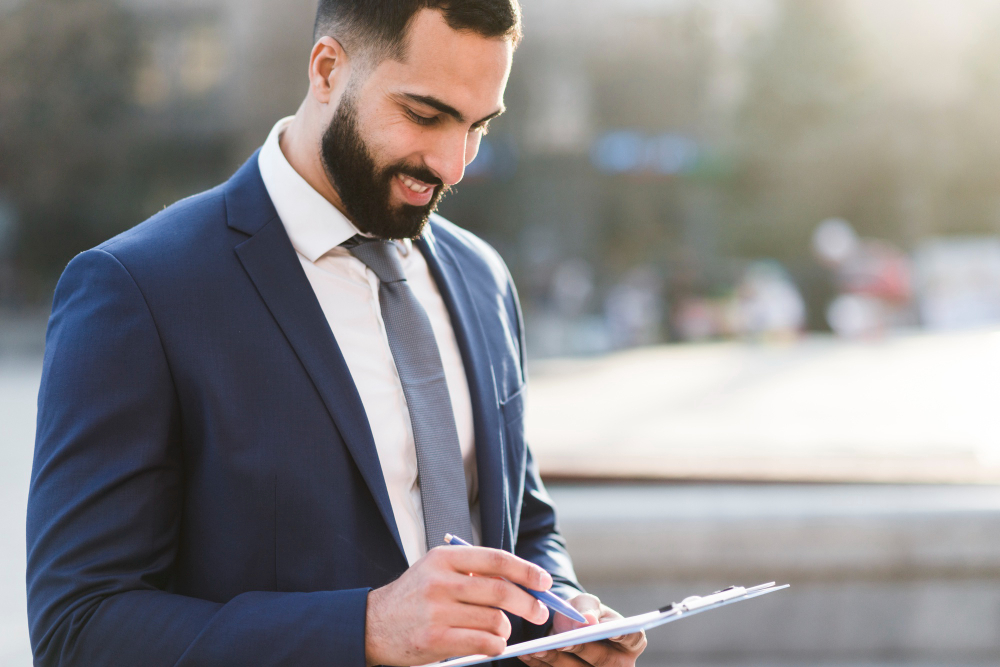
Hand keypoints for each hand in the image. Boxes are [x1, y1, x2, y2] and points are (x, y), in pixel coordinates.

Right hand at [365, 545, 552, 666]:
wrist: (373, 625)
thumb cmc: (414, 597)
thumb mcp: (437, 571)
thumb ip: (473, 571)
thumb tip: (522, 582)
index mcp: (443, 558)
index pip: (496, 560)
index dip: (526, 570)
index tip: (544, 581)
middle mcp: (440, 581)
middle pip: (501, 591)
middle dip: (528, 603)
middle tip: (539, 612)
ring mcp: (436, 611)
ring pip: (495, 620)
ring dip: (505, 629)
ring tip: (497, 630)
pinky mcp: (435, 639)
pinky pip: (483, 643)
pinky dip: (495, 645)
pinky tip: (488, 644)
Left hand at [518, 594, 646, 666]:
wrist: (568, 629)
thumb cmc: (583, 614)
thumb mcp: (586, 604)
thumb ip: (587, 609)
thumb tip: (587, 622)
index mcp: (630, 641)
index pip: (633, 638)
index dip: (623, 635)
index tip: (607, 629)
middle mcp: (620, 664)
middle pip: (603, 660)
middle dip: (581, 649)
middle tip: (561, 640)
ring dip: (555, 660)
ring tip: (536, 649)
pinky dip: (542, 665)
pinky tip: (529, 654)